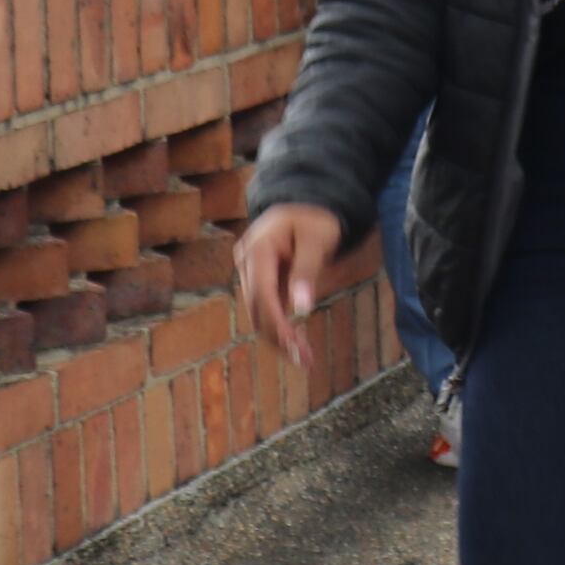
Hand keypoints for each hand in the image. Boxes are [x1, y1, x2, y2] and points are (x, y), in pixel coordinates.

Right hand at [237, 202, 344, 348]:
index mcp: (257, 249)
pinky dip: (280, 325)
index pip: (262, 294)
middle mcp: (246, 261)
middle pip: (257, 308)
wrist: (307, 203)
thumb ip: (307, 271)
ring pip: (259, 311)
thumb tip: (301, 308)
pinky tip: (295, 343)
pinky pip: (266, 305)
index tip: (293, 345)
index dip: (276, 323)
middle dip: (278, 337)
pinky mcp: (258, 278)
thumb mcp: (318, 240)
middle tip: (304, 361)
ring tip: (303, 358)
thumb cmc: (316, 219)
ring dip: (278, 336)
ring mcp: (249, 270)